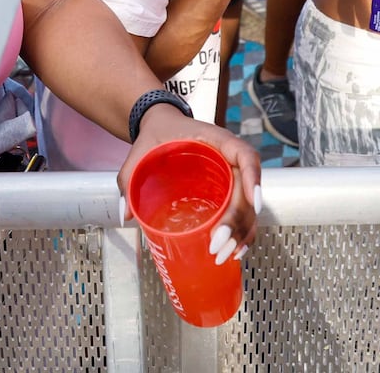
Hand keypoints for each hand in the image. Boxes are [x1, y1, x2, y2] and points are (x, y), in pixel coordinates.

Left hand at [120, 107, 261, 261]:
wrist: (161, 126)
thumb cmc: (157, 133)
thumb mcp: (141, 150)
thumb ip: (129, 177)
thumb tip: (126, 213)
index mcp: (216, 140)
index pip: (245, 155)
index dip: (253, 179)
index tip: (252, 202)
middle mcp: (230, 158)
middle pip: (245, 191)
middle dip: (237, 221)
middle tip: (218, 244)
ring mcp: (231, 176)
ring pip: (248, 207)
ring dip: (242, 233)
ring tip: (224, 254)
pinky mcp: (227, 191)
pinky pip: (242, 213)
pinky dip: (242, 232)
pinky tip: (235, 250)